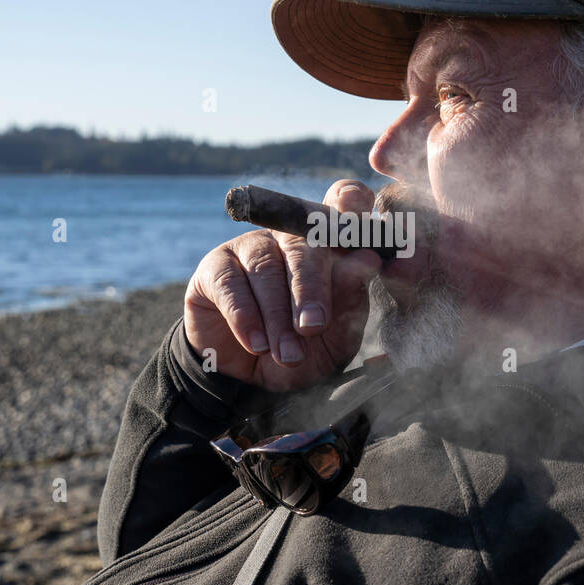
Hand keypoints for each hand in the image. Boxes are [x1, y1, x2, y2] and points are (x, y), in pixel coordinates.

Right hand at [183, 180, 381, 390]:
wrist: (252, 380)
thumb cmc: (305, 350)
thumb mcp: (336, 337)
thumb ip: (351, 300)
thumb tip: (367, 260)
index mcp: (329, 246)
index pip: (342, 208)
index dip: (350, 203)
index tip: (356, 210)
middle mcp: (290, 236)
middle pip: (302, 244)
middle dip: (310, 288)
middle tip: (313, 327)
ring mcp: (251, 247)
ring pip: (265, 267)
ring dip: (277, 316)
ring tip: (288, 355)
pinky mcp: (216, 267)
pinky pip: (230, 284)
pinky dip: (245, 318)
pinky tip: (257, 345)